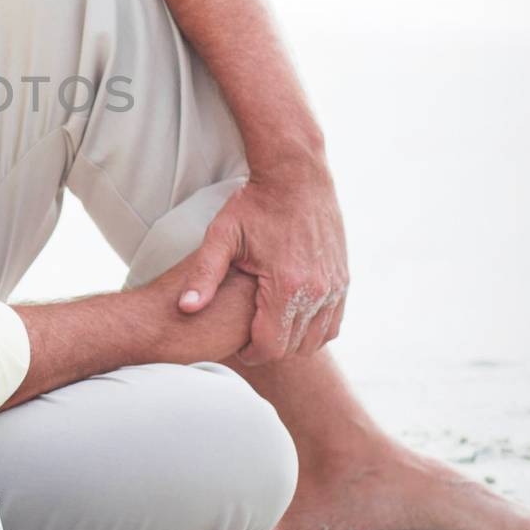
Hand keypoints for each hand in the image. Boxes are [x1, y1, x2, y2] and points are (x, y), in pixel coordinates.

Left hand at [174, 165, 347, 364]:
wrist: (296, 176)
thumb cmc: (254, 204)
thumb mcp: (221, 236)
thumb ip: (204, 275)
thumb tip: (185, 308)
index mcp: (286, 285)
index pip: (270, 346)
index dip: (251, 353)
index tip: (237, 348)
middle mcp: (317, 291)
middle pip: (293, 347)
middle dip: (269, 349)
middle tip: (249, 339)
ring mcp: (335, 286)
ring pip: (317, 339)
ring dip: (293, 341)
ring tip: (268, 328)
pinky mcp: (344, 279)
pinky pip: (334, 323)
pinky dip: (314, 328)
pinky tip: (290, 317)